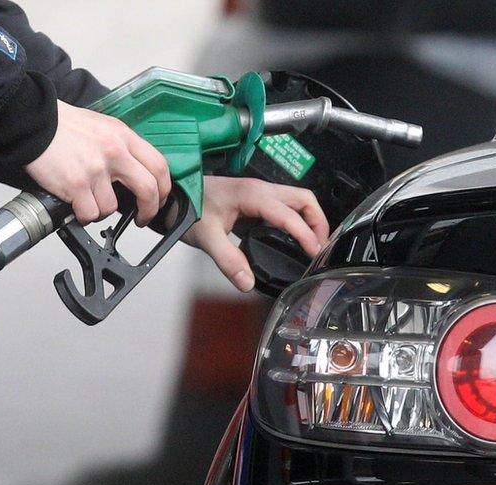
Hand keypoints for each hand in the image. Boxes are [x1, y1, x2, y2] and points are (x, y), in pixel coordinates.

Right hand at [26, 100, 170, 225]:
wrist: (35, 123)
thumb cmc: (64, 126)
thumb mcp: (102, 127)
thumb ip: (121, 147)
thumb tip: (134, 175)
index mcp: (123, 136)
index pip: (159, 166)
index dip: (163, 189)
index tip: (158, 199)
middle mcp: (114, 152)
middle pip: (148, 189)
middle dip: (149, 210)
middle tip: (142, 218)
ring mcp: (96, 169)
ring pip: (112, 207)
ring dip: (101, 210)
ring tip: (88, 200)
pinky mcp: (77, 184)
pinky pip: (89, 213)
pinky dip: (83, 214)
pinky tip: (75, 204)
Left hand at [184, 176, 329, 291]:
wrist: (175, 196)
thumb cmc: (188, 207)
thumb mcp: (207, 237)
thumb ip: (228, 261)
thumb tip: (247, 283)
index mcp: (252, 195)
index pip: (289, 215)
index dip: (305, 235)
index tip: (315, 253)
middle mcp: (260, 190)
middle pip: (304, 200)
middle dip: (318, 223)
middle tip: (321, 248)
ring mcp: (259, 192)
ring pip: (297, 200)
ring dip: (310, 219)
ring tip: (313, 244)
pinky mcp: (255, 198)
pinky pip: (286, 205)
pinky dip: (297, 219)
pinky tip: (293, 237)